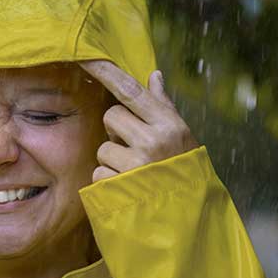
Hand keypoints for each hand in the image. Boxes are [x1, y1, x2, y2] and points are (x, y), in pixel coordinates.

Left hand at [79, 60, 198, 182]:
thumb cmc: (184, 172)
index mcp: (170, 124)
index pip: (131, 90)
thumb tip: (154, 74)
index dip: (106, 72)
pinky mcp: (122, 187)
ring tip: (133, 172)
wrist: (191, 220)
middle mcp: (154, 141)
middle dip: (115, 130)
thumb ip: (163, 106)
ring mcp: (138, 165)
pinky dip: (108, 181)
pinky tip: (126, 188)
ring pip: (103, 147)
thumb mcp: (181, 137)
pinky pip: (99, 173)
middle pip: (111, 116)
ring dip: (112, 159)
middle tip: (132, 145)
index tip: (86, 58)